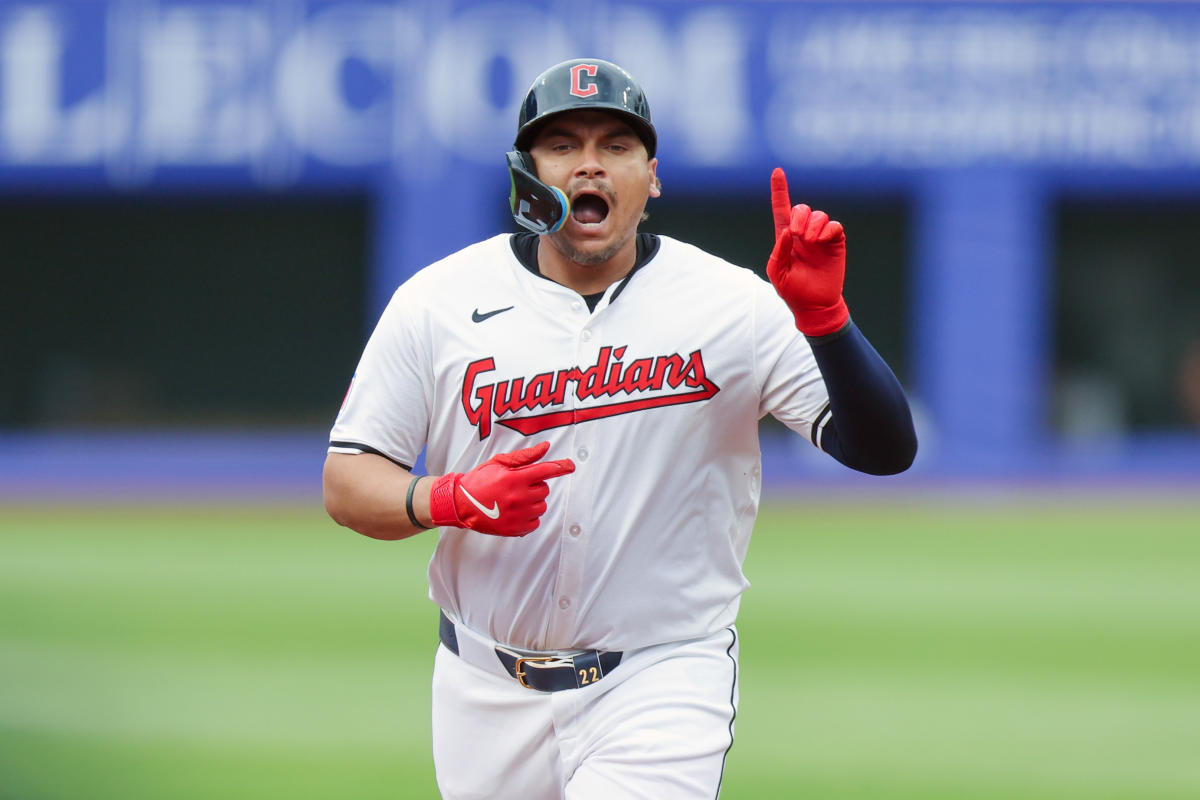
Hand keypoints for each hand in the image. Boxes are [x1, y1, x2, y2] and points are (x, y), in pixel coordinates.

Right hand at [427, 441, 574, 535]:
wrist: (461, 503)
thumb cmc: (479, 481)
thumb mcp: (499, 463)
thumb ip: (524, 457)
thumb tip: (545, 448)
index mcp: (514, 479)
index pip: (545, 471)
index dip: (560, 467)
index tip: (570, 466)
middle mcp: (518, 497)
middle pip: (544, 490)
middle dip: (535, 485)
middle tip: (519, 485)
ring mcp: (517, 515)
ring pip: (541, 506)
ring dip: (533, 501)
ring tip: (515, 499)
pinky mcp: (515, 529)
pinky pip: (535, 522)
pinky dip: (529, 517)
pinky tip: (515, 511)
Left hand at [767, 167, 849, 336]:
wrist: (815, 305)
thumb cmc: (793, 291)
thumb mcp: (777, 274)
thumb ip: (779, 252)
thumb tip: (787, 231)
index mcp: (786, 238)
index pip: (782, 209)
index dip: (780, 190)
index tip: (777, 172)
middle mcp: (803, 234)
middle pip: (801, 208)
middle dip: (799, 216)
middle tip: (797, 235)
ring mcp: (820, 237)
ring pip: (819, 215)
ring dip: (813, 225)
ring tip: (810, 242)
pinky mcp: (835, 242)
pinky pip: (834, 226)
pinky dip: (828, 230)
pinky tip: (822, 240)